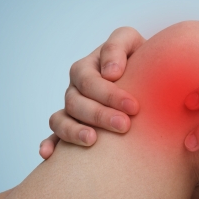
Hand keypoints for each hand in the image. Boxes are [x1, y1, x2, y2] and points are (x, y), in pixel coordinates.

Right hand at [39, 27, 145, 158]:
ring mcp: (72, 107)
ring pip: (60, 119)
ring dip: (73, 131)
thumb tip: (109, 73)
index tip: (133, 107)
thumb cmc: (142, 61)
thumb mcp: (133, 43)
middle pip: (76, 102)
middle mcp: (77, 87)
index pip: (89, 80)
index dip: (109, 94)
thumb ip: (118, 47)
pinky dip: (49, 144)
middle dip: (100, 114)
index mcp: (90, 66)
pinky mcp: (71, 126)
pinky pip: (54, 136)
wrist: (149, 79)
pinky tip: (49, 154)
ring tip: (92, 140)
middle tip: (125, 125)